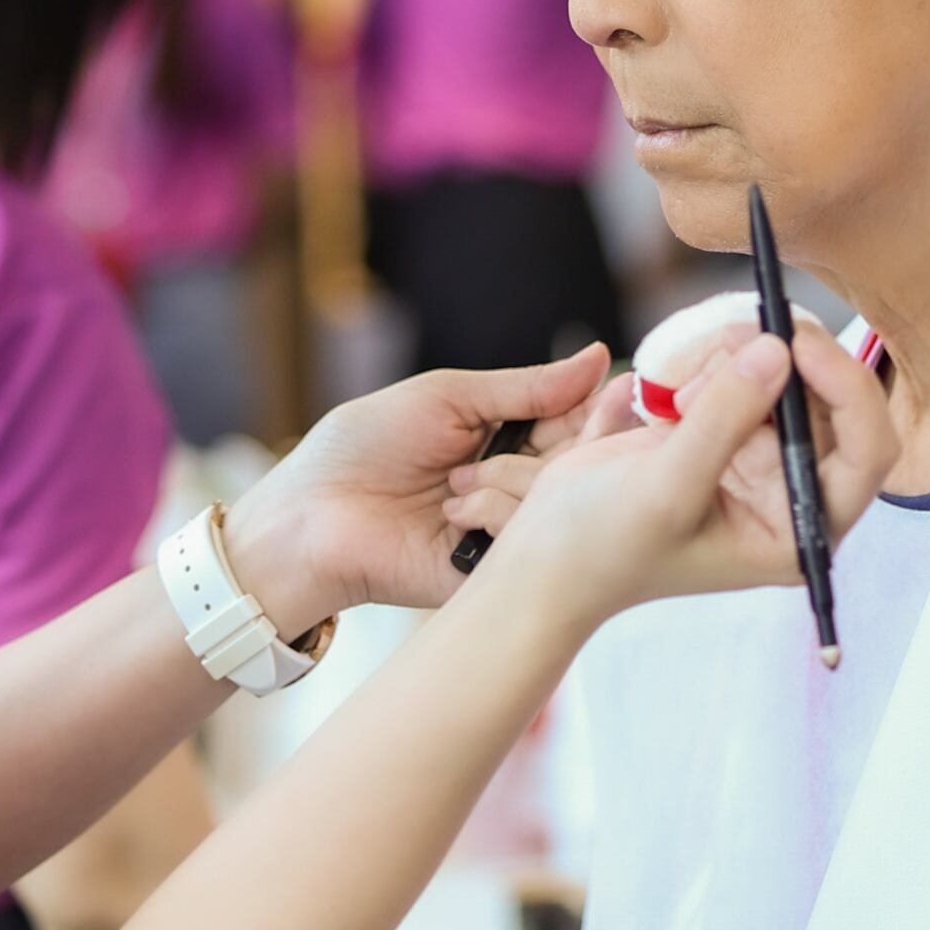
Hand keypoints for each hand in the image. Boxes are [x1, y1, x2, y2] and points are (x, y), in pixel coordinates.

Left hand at [220, 347, 617, 624]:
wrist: (308, 513)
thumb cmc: (363, 446)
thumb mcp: (446, 397)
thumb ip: (525, 387)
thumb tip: (598, 357)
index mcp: (504, 436)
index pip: (573, 420)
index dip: (597, 407)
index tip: (621, 391)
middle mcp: (512, 482)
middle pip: (577, 464)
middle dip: (579, 446)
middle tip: (573, 434)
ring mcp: (502, 528)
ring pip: (559, 503)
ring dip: (521, 479)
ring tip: (463, 475)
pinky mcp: (487, 572)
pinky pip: (526, 542)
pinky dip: (500, 515)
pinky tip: (457, 504)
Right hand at [454, 328, 890, 630]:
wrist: (545, 557)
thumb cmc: (605, 548)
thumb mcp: (667, 487)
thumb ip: (724, 418)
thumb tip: (778, 349)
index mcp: (800, 532)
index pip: (866, 450)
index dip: (846, 389)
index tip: (798, 342)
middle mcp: (792, 496)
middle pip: (830, 402)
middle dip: (782, 364)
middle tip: (732, 334)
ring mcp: (760, 460)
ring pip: (786, 379)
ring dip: (739, 360)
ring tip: (682, 388)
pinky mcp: (724, 432)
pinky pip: (744, 374)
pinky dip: (714, 363)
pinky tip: (673, 388)